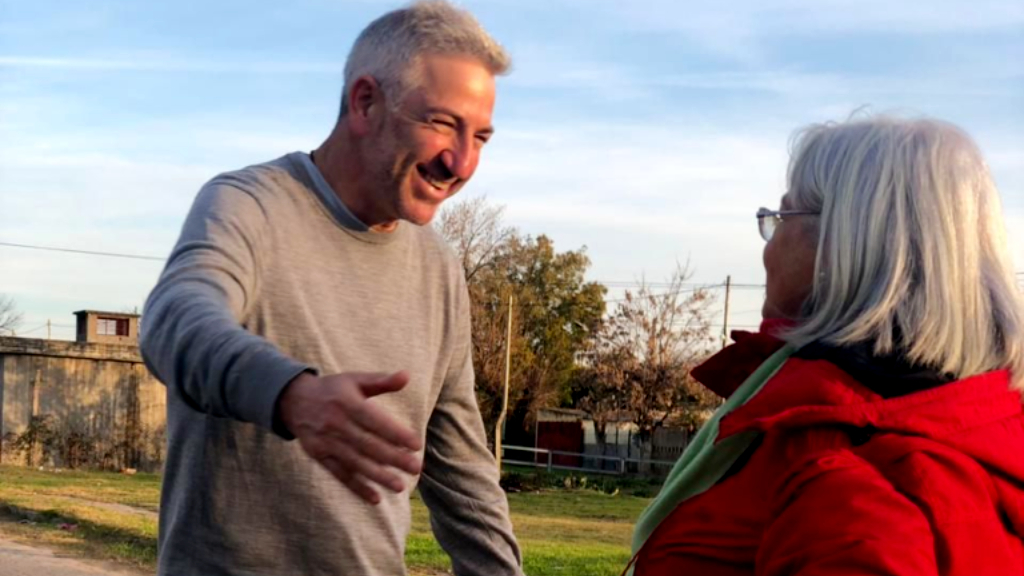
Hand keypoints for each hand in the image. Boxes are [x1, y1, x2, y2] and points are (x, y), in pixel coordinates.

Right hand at [277, 371, 422, 503]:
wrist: (292, 400)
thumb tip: (406, 376)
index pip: (374, 421)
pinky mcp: (319, 456)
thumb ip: (381, 381)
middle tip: (415, 468)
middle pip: (367, 445)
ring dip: (378, 476)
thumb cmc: (333, 390)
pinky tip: (375, 498)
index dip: (395, 434)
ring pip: (355, 462)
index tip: (416, 444)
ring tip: (400, 486)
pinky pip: (340, 474)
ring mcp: (326, 442)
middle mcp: (335, 424)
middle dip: (393, 458)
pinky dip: (357, 487)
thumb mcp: (355, 380)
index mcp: (347, 403)